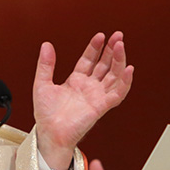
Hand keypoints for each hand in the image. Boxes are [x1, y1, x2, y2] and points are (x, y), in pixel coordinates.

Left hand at [33, 32, 133, 169]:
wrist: (50, 134)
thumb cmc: (46, 115)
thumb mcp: (42, 84)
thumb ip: (45, 65)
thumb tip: (46, 45)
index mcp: (76, 81)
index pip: (89, 60)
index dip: (95, 48)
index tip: (100, 36)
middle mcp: (89, 87)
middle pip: (105, 64)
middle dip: (111, 49)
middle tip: (118, 35)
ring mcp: (97, 96)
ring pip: (113, 75)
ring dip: (119, 60)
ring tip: (120, 46)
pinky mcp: (101, 106)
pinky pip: (117, 93)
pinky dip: (124, 81)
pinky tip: (128, 69)